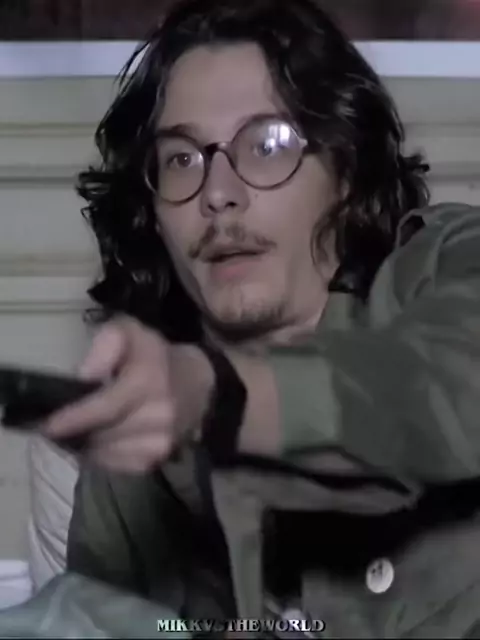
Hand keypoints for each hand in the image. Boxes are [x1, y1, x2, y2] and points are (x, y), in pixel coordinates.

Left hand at [42, 316, 213, 472]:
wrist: (196, 382)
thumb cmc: (155, 355)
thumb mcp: (130, 332)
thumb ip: (105, 345)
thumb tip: (84, 376)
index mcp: (149, 381)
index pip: (105, 407)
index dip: (73, 418)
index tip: (47, 425)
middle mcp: (158, 415)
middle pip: (101, 433)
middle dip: (74, 432)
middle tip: (56, 425)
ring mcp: (160, 443)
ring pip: (105, 453)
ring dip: (86, 444)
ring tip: (79, 430)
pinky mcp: (157, 461)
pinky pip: (115, 464)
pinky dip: (101, 455)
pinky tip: (101, 439)